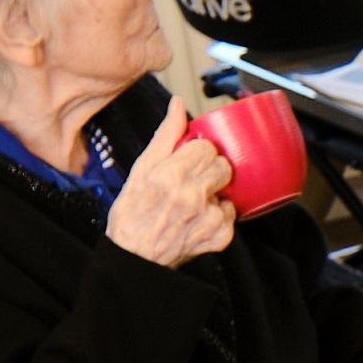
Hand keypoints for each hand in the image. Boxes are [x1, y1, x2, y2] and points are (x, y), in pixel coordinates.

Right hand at [103, 125, 237, 265]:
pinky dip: (218, 215)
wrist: (134, 256)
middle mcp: (192, 196)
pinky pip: (230, 214)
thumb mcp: (141, 169)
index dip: (199, 151)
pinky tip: (198, 219)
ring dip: (214, 193)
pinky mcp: (220, 236)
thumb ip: (165, 135)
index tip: (190, 159)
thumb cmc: (132, 214)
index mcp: (170, 175)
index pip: (207, 147)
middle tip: (193, 179)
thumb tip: (178, 105)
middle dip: (210, 169)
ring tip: (192, 202)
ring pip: (228, 189)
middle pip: (223, 165)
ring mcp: (208, 218)